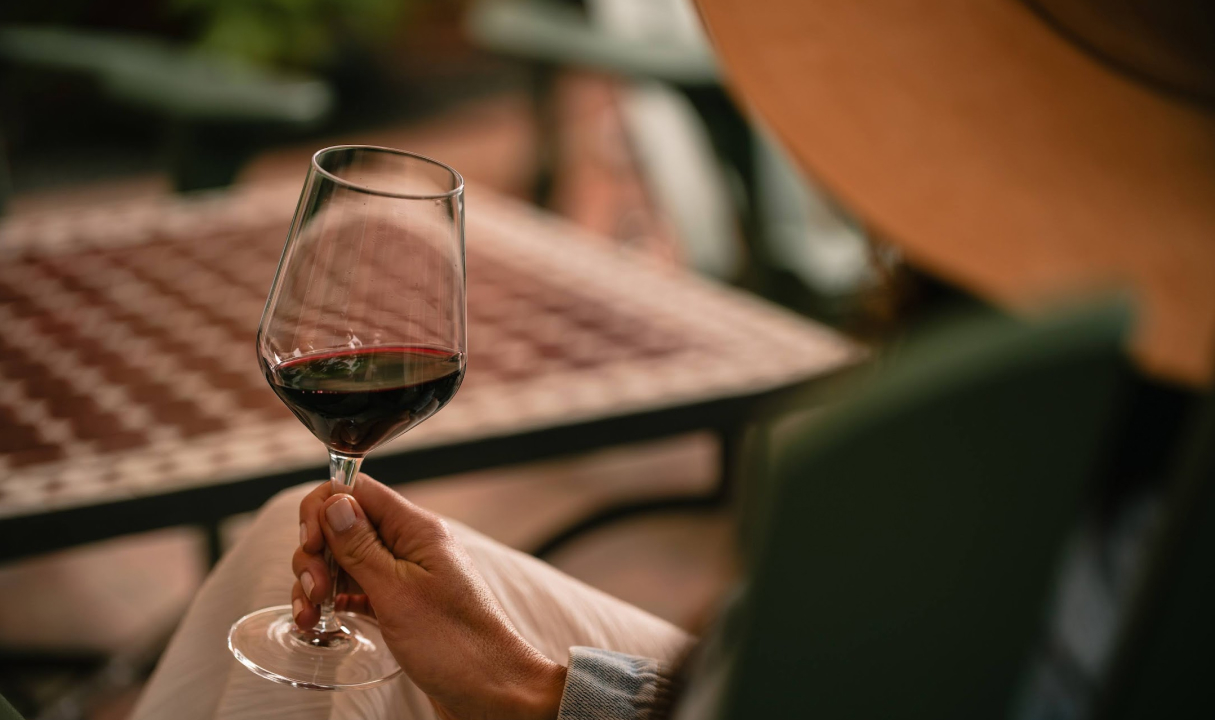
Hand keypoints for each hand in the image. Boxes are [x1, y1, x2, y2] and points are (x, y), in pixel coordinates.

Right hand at [291, 475, 566, 719]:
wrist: (491, 692)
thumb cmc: (456, 645)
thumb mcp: (398, 592)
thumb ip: (361, 546)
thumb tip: (334, 501)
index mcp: (416, 530)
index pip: (357, 489)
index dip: (323, 509)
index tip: (311, 544)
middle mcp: (410, 545)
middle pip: (343, 525)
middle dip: (316, 553)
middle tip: (314, 591)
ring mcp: (403, 575)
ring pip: (344, 560)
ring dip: (316, 581)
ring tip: (311, 615)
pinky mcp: (398, 604)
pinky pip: (354, 589)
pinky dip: (332, 601)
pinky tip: (319, 620)